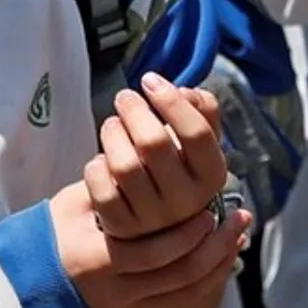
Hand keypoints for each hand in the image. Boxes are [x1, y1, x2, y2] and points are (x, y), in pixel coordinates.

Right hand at [49, 182, 249, 307]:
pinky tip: (223, 258)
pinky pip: (180, 299)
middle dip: (213, 249)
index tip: (210, 210)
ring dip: (217, 263)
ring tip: (237, 237)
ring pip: (184, 290)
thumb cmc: (50, 233)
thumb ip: (109, 182)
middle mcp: (115, 289)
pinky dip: (207, 278)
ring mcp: (126, 304)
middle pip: (178, 276)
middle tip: (237, 221)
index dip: (186, 234)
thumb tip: (148, 155)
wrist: (31, 279)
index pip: (152, 252)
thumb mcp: (73, 202)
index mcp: (97, 259)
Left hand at [84, 74, 226, 240]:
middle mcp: (187, 202)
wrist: (153, 218)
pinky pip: (101, 187)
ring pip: (124, 165)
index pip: (196, 133)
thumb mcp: (196, 143)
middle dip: (133, 110)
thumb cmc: (174, 166)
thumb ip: (202, 112)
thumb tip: (187, 93)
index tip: (150, 80)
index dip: (170, 100)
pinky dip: (95, 166)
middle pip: (154, 142)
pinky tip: (102, 160)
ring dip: (112, 133)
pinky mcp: (121, 227)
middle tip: (124, 98)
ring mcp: (153, 219)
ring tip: (112, 125)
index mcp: (212, 176)